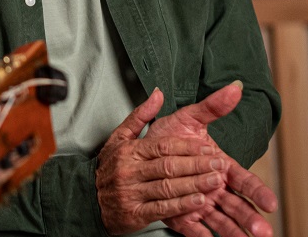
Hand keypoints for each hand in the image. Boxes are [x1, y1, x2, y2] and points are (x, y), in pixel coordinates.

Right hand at [95, 88, 228, 234]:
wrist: (89, 198)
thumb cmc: (109, 167)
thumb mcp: (119, 137)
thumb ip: (141, 116)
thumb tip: (158, 94)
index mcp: (129, 150)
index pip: (162, 146)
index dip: (187, 147)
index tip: (208, 148)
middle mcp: (130, 170)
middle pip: (168, 166)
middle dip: (196, 165)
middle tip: (218, 164)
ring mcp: (132, 192)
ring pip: (167, 187)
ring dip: (194, 184)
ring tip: (215, 181)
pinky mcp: (136, 213)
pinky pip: (163, 208)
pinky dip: (182, 206)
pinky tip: (198, 201)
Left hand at [149, 82, 278, 236]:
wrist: (143, 152)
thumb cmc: (169, 135)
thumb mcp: (189, 118)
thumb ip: (212, 107)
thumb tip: (235, 87)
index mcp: (220, 166)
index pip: (243, 180)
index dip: (257, 191)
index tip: (270, 203)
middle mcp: (214, 188)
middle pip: (237, 204)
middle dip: (250, 217)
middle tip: (263, 231)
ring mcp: (201, 203)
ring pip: (222, 220)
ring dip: (234, 231)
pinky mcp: (184, 216)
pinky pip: (196, 230)